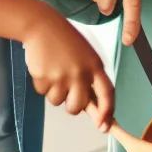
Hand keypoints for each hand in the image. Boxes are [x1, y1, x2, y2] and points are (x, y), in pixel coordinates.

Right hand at [22, 9, 113, 130]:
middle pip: (78, 106)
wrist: (44, 27)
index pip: (107, 93)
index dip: (107, 111)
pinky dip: (43, 85)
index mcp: (96, 66)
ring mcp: (61, 76)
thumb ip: (90, 80)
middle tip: (68, 92)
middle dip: (73, 106)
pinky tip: (46, 68)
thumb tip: (92, 107)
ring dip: (56, 93)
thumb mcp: (86, 57)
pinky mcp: (44, 77)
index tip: (105, 125)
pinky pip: (43, 93)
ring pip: (58, 102)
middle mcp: (81, 73)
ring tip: (56, 72)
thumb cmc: (67, 42)